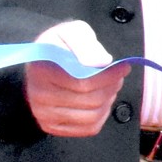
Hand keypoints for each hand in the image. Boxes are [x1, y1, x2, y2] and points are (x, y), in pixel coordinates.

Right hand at [24, 20, 128, 137]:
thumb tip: (101, 62)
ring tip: (109, 86)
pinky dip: (102, 115)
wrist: (43, 64)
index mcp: (41, 71)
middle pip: (90, 100)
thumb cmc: (61, 47)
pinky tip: (100, 100)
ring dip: (108, 100)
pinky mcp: (52, 127)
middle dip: (111, 87)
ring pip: (92, 116)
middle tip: (118, 76)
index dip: (109, 76)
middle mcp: (38, 96)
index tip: (124, 67)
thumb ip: (85, 43)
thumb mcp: (72, 32)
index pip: (83, 83)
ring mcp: (43, 115)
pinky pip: (88, 128)